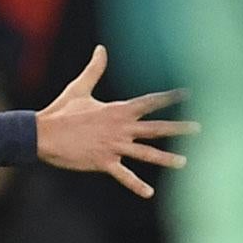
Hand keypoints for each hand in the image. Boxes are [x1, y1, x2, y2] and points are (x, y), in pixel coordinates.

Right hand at [35, 45, 195, 197]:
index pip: (149, 102)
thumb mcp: (79, 88)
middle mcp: (120, 128)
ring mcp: (113, 146)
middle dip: (178, 128)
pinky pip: (124, 175)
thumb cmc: (61, 110)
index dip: (169, 97)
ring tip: (184, 162)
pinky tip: (149, 193)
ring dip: (166, 158)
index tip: (188, 93)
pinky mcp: (104, 162)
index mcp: (117, 110)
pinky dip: (136, 185)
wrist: (43, 133)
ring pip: (146, 153)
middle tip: (199, 128)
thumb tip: (101, 49)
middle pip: (155, 128)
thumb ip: (94, 69)